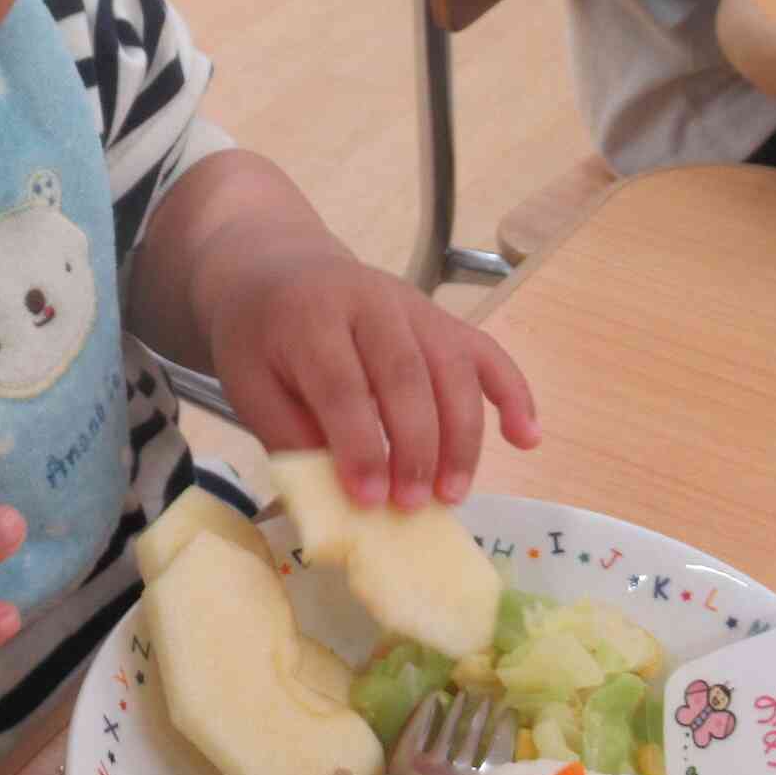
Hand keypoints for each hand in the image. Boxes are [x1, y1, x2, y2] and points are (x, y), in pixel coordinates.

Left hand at [205, 242, 539, 511]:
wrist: (277, 268)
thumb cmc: (261, 337)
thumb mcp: (249, 384)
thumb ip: (289, 435)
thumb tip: (339, 497)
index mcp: (308, 316)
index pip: (342, 384)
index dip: (359, 444)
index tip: (369, 499)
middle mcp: (369, 302)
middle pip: (405, 375)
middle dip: (415, 447)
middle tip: (411, 505)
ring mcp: (412, 306)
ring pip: (452, 368)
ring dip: (461, 436)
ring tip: (451, 494)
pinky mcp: (441, 317)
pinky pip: (486, 353)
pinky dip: (513, 394)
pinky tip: (526, 438)